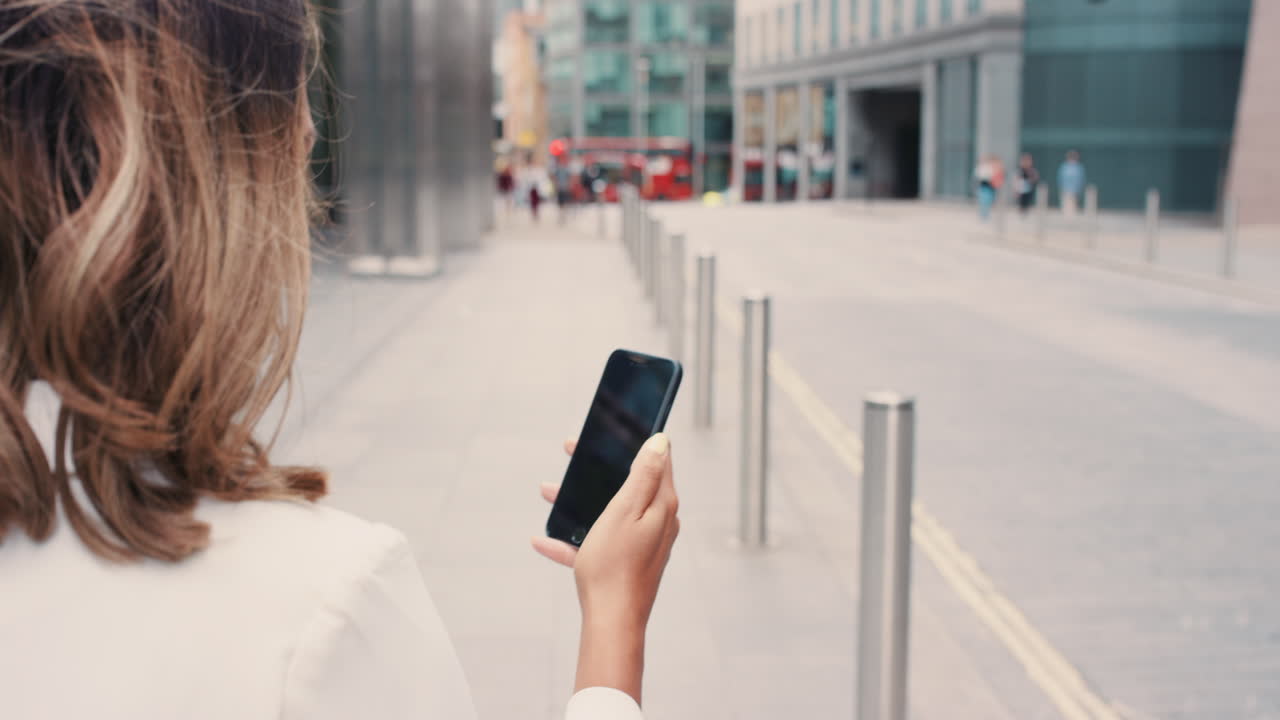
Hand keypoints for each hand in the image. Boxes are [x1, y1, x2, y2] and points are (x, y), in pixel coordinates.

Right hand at [531, 434, 680, 703]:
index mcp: (660, 505)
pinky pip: (598, 543)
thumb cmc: (615, 566)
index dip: (632, 441)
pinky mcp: (626, 562)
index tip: (609, 430)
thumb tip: (661, 441)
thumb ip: (643, 475)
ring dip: (579, 501)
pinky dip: (574, 540)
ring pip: (609, 512)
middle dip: (598, 469)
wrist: (612, 622)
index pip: (655, 460)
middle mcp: (657, 522)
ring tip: (548, 493)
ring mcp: (642, 543)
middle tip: (571, 453)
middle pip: (629, 484)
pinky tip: (544, 541)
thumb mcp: (624, 510)